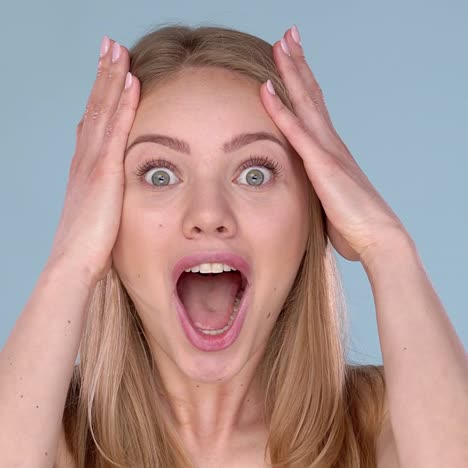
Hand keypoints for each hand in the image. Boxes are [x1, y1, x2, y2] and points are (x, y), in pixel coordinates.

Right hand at [48, 37, 139, 282]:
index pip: (94, 122)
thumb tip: (114, 187)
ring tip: (118, 50)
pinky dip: (123, 104)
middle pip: (95, 108)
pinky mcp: (103, 173)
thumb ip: (105, 194)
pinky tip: (131, 82)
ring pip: (102, 112)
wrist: (75, 264)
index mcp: (85, 168)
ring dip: (111, 79)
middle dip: (103, 76)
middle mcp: (85, 159)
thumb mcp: (98, 213)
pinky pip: (116, 130)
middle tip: (110, 46)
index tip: (110, 71)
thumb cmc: (89, 246)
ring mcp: (92, 163)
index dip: (100, 95)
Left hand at [260, 27, 409, 262]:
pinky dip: (281, 110)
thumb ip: (316, 186)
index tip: (292, 59)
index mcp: (331, 150)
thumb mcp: (329, 199)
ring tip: (282, 44)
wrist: (376, 237)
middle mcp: (331, 143)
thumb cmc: (353, 223)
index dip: (303, 81)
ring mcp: (328, 151)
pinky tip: (267, 89)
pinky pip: (297, 132)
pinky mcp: (323, 165)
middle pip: (312, 94)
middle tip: (288, 36)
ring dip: (292, 72)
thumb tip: (307, 189)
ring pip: (306, 103)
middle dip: (298, 63)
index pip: (314, 108)